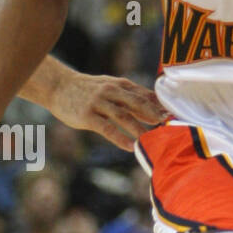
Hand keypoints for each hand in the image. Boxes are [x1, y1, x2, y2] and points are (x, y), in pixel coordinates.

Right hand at [49, 71, 166, 149]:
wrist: (58, 86)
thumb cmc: (89, 90)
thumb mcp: (111, 87)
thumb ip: (132, 97)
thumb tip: (157, 108)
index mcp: (120, 85)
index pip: (144, 95)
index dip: (160, 106)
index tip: (174, 117)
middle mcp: (111, 92)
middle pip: (137, 104)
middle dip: (154, 115)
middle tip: (168, 127)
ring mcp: (98, 103)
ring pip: (123, 116)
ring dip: (139, 129)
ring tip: (152, 141)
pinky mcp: (87, 115)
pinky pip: (107, 128)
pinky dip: (120, 138)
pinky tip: (130, 147)